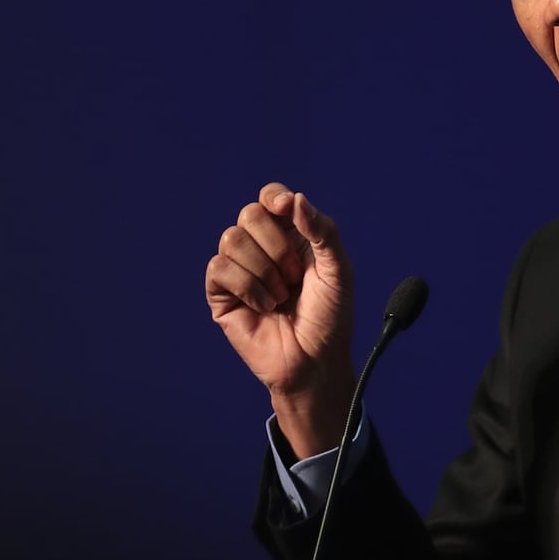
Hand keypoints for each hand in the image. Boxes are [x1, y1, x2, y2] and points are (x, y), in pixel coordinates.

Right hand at [205, 183, 355, 457]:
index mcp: (290, 235)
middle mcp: (261, 248)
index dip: (274, 198)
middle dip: (277, 246)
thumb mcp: (338, 270)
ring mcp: (239, 269)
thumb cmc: (329, 318)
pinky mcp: (221, 293)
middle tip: (294, 276)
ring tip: (281, 296)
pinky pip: (219, 268)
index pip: (270, 198)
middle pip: (249, 214)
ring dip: (264, 271)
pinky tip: (264, 307)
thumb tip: (295, 199)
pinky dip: (248, 287)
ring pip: (232, 239)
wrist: (314, 361)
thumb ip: (323, 231)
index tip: (286, 210)